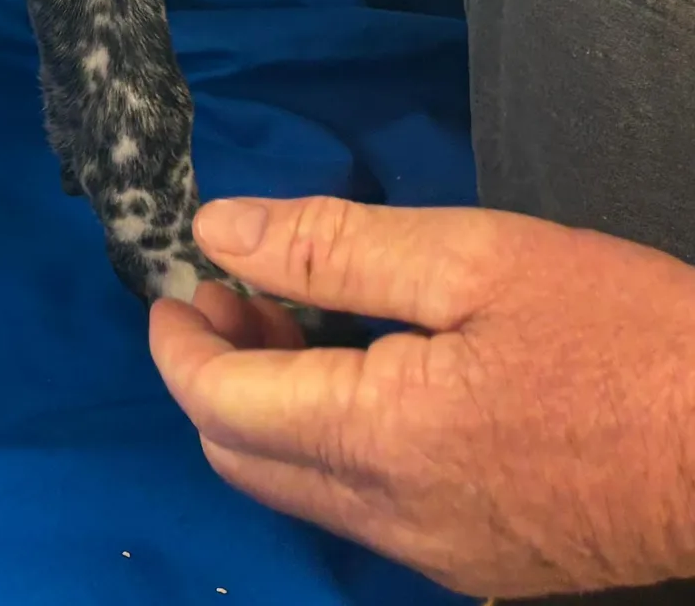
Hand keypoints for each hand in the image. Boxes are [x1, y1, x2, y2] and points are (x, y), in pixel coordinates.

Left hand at [150, 195, 694, 597]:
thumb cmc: (620, 334)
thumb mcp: (471, 258)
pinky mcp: (483, 564)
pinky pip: (363, 508)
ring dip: (269, 406)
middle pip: (244, 457)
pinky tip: (365, 377)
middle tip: (238, 293)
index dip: (178, 342)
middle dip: (214, 372)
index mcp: (381, 440)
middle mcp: (395, 519)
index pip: (220, 404)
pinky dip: (330, 443)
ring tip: (294, 320)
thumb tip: (216, 232)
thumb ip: (328, 247)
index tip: (178, 284)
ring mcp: (440, 554)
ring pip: (299, 488)